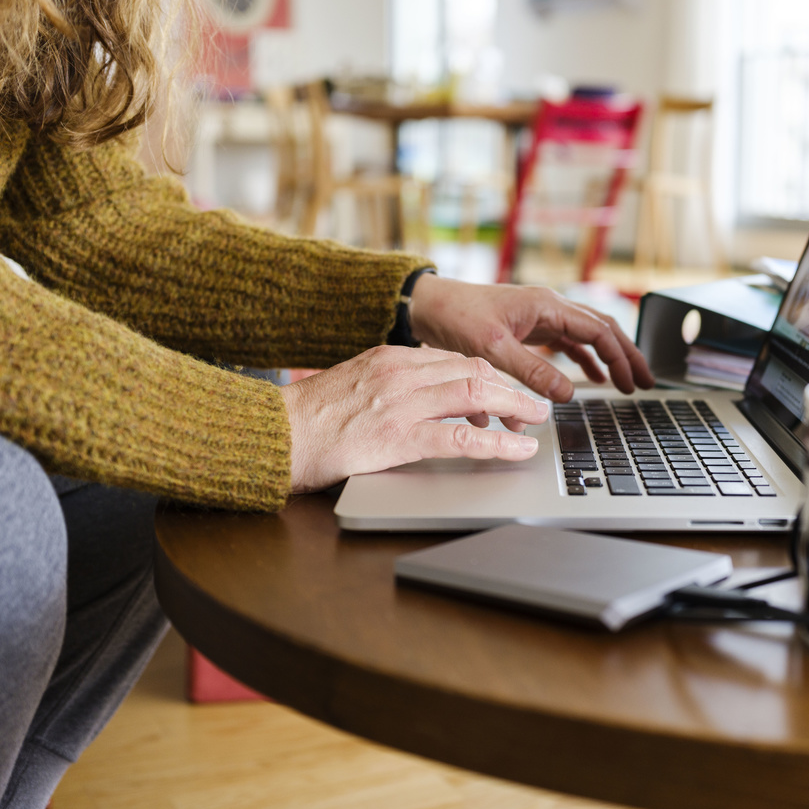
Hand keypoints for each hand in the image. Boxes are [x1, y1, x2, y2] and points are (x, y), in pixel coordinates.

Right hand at [279, 346, 548, 492]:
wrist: (272, 436)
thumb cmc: (310, 419)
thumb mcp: (356, 384)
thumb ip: (393, 385)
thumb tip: (430, 399)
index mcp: (390, 358)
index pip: (455, 359)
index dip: (490, 377)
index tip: (507, 392)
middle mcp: (400, 373)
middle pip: (474, 371)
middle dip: (511, 389)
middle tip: (535, 406)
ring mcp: (401, 404)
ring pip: (476, 396)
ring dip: (515, 410)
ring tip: (536, 423)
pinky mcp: (398, 438)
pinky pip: (461, 439)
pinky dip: (497, 444)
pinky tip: (517, 451)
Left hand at [407, 275, 654, 401]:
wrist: (431, 305)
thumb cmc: (458, 318)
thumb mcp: (494, 349)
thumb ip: (532, 371)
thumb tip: (568, 393)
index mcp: (547, 305)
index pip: (599, 330)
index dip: (620, 356)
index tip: (633, 382)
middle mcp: (550, 307)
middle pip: (603, 329)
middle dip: (627, 356)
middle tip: (646, 382)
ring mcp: (542, 316)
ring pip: (589, 335)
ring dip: (610, 358)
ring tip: (628, 382)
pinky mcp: (531, 327)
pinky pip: (568, 342)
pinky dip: (586, 359)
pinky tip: (594, 378)